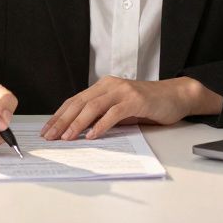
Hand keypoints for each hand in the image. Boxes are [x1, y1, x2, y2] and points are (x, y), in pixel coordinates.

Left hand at [41, 76, 220, 140]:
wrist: (175, 96)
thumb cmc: (147, 104)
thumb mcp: (119, 108)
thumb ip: (101, 115)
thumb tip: (79, 131)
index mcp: (103, 86)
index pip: (75, 101)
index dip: (59, 115)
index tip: (47, 130)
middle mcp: (109, 85)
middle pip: (79, 103)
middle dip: (62, 121)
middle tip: (50, 136)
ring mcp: (122, 91)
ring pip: (93, 107)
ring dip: (78, 124)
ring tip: (67, 137)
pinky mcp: (135, 100)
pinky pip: (113, 113)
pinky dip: (101, 125)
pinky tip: (92, 135)